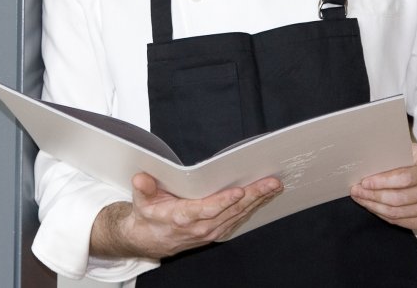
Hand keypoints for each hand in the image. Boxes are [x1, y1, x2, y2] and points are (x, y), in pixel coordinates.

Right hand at [91, 172, 282, 259]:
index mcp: (183, 217)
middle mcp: (200, 227)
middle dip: (254, 195)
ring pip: (239, 215)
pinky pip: (239, 219)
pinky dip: (254, 208)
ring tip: (275, 186)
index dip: (224, 201)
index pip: (207, 209)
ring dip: (259, 200)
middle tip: (272, 183)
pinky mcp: (218, 232)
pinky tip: (266, 196)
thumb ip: (144, 189)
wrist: (150, 240)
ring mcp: (211, 232)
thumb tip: (141, 178)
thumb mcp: (142, 201)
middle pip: (231, 211)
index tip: (240, 190)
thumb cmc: (150, 216)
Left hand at [349, 139, 416, 229]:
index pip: (403, 179)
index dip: (381, 182)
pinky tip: (373, 207)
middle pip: (398, 199)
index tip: (364, 181)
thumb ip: (395, 154)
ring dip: (374, 207)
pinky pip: (400, 222)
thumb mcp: (414, 150)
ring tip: (360, 198)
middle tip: (356, 190)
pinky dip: (383, 215)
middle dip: (372, 196)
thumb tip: (367, 161)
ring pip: (396, 213)